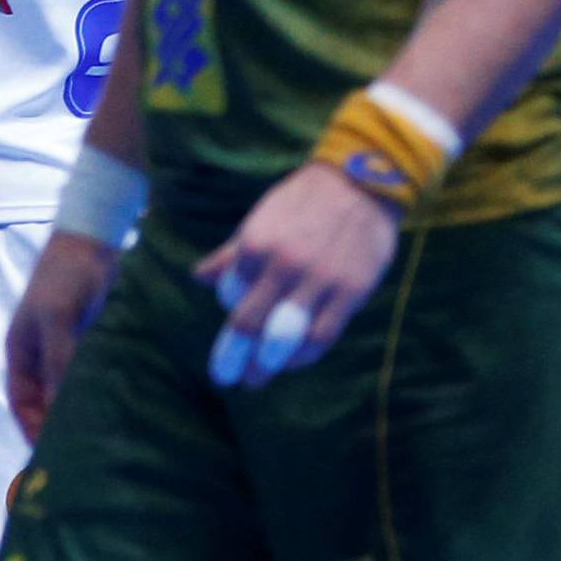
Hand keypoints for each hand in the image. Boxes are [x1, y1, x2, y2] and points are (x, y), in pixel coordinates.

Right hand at [6, 231, 123, 443]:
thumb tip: (61, 411)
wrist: (95, 238)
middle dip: (60, 428)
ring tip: (103, 439)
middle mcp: (42, 357)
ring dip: (84, 412)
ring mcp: (69, 350)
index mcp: (21, 354)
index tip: (52, 459)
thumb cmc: (66, 276)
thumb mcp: (57, 320)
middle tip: (83, 456)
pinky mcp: (94, 343)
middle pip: (47, 403)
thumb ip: (59, 364)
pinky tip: (121, 409)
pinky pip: (95, 377)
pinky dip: (103, 393)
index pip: (22, 404)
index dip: (33, 431)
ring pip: (72, 392)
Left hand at [196, 162, 399, 388]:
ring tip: (256, 379)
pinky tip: (293, 361)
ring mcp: (318, 281)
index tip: (230, 330)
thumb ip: (231, 253)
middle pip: (251, 325)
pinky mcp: (350, 292)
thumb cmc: (304, 199)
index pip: (230, 295)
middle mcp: (283, 266)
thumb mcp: (260, 218)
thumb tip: (198, 278)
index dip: (229, 313)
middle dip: (236, 356)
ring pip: (285, 338)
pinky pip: (322, 335)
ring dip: (267, 365)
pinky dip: (304, 355)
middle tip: (227, 377)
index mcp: (256, 245)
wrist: (362, 182)